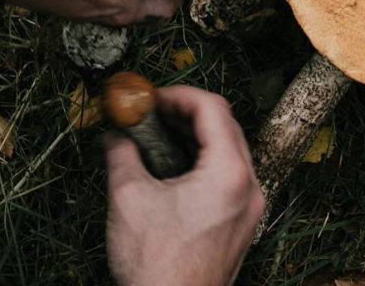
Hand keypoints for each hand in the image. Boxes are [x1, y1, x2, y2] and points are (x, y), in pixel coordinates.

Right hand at [105, 86, 263, 285]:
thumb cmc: (156, 268)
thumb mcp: (129, 199)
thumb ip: (122, 155)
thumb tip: (115, 135)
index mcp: (229, 173)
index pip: (212, 108)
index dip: (178, 95)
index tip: (150, 98)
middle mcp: (248, 186)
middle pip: (224, 126)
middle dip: (185, 114)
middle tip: (150, 115)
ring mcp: (248, 207)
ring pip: (227, 151)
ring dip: (193, 138)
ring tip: (155, 140)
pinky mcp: (241, 224)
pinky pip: (227, 177)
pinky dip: (201, 164)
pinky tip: (170, 169)